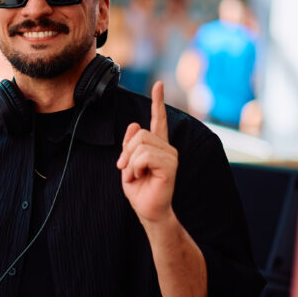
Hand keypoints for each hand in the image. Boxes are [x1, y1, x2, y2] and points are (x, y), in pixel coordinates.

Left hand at [117, 81, 177, 223]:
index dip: (158, 102)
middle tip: (126, 170)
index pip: (158, 120)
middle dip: (126, 152)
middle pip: (139, 133)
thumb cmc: (140, 191)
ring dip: (130, 163)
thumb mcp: (128, 165)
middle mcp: (167, 148)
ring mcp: (171, 156)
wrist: (148, 211)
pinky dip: (135, 167)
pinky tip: (141, 177)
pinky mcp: (170, 165)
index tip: (159, 85)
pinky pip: (144, 156)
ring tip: (135, 176)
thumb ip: (130, 146)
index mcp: (158, 146)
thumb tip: (134, 124)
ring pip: (140, 144)